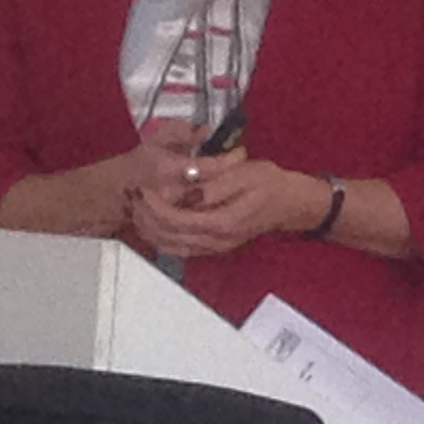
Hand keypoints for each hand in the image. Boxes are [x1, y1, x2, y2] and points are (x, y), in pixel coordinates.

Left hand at [129, 150, 327, 259]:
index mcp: (222, 222)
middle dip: (147, 219)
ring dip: (151, 231)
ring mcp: (215, 246)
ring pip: (172, 247)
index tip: (144, 189)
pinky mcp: (213, 246)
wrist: (289, 203)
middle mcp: (217, 240)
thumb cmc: (269, 184)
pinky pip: (180, 249)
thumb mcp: (244, 174)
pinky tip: (152, 225)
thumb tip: (189, 189)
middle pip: (169, 237)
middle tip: (134, 198)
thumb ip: (214, 183)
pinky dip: (162, 239)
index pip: (178, 220)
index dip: (156, 206)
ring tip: (137, 210)